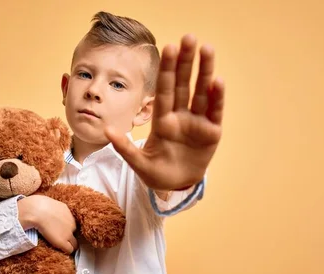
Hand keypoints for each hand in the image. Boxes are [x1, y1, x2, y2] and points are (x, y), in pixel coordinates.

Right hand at [17, 195, 77, 253]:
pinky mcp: (63, 241)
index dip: (68, 230)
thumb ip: (54, 209)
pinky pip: (69, 249)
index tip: (62, 232)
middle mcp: (72, 223)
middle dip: (70, 237)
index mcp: (69, 213)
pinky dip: (66, 250)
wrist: (37, 211)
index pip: (73, 225)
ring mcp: (68, 233)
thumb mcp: (50, 204)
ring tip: (62, 247)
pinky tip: (62, 251)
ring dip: (69, 244)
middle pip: (75, 234)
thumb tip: (51, 210)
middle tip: (62, 240)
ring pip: (74, 244)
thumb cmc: (38, 205)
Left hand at [105, 34, 224, 190]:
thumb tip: (106, 131)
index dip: (167, 71)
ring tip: (207, 49)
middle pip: (184, 85)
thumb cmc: (156, 173)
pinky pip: (214, 111)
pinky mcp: (211, 133)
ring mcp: (197, 123)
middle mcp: (180, 117)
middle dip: (186, 62)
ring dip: (204, 72)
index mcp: (162, 121)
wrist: (176, 187)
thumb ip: (125, 148)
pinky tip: (217, 81)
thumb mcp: (138, 163)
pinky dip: (216, 97)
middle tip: (188, 37)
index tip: (167, 48)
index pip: (165, 91)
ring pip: (201, 93)